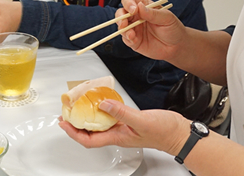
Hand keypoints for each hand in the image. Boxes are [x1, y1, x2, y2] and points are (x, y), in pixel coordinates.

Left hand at [59, 99, 189, 154]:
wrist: (179, 133)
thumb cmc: (164, 132)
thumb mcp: (141, 120)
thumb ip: (121, 112)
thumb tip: (102, 105)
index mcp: (118, 137)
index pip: (89, 140)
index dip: (73, 133)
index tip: (64, 123)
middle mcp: (118, 134)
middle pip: (90, 133)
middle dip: (75, 125)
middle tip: (66, 113)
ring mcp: (123, 129)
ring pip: (99, 126)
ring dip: (86, 117)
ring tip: (78, 107)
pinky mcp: (129, 122)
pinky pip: (110, 118)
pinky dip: (101, 111)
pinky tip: (101, 103)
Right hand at [116, 0, 187, 61]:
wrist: (176, 46)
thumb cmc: (173, 28)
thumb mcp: (166, 18)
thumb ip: (153, 13)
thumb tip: (139, 6)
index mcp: (143, 6)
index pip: (129, 1)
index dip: (128, 4)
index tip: (134, 10)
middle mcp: (136, 16)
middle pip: (121, 13)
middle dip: (120, 17)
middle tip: (124, 23)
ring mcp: (134, 29)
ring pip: (121, 26)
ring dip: (123, 30)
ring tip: (131, 34)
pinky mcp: (134, 41)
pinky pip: (126, 39)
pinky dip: (128, 39)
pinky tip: (134, 40)